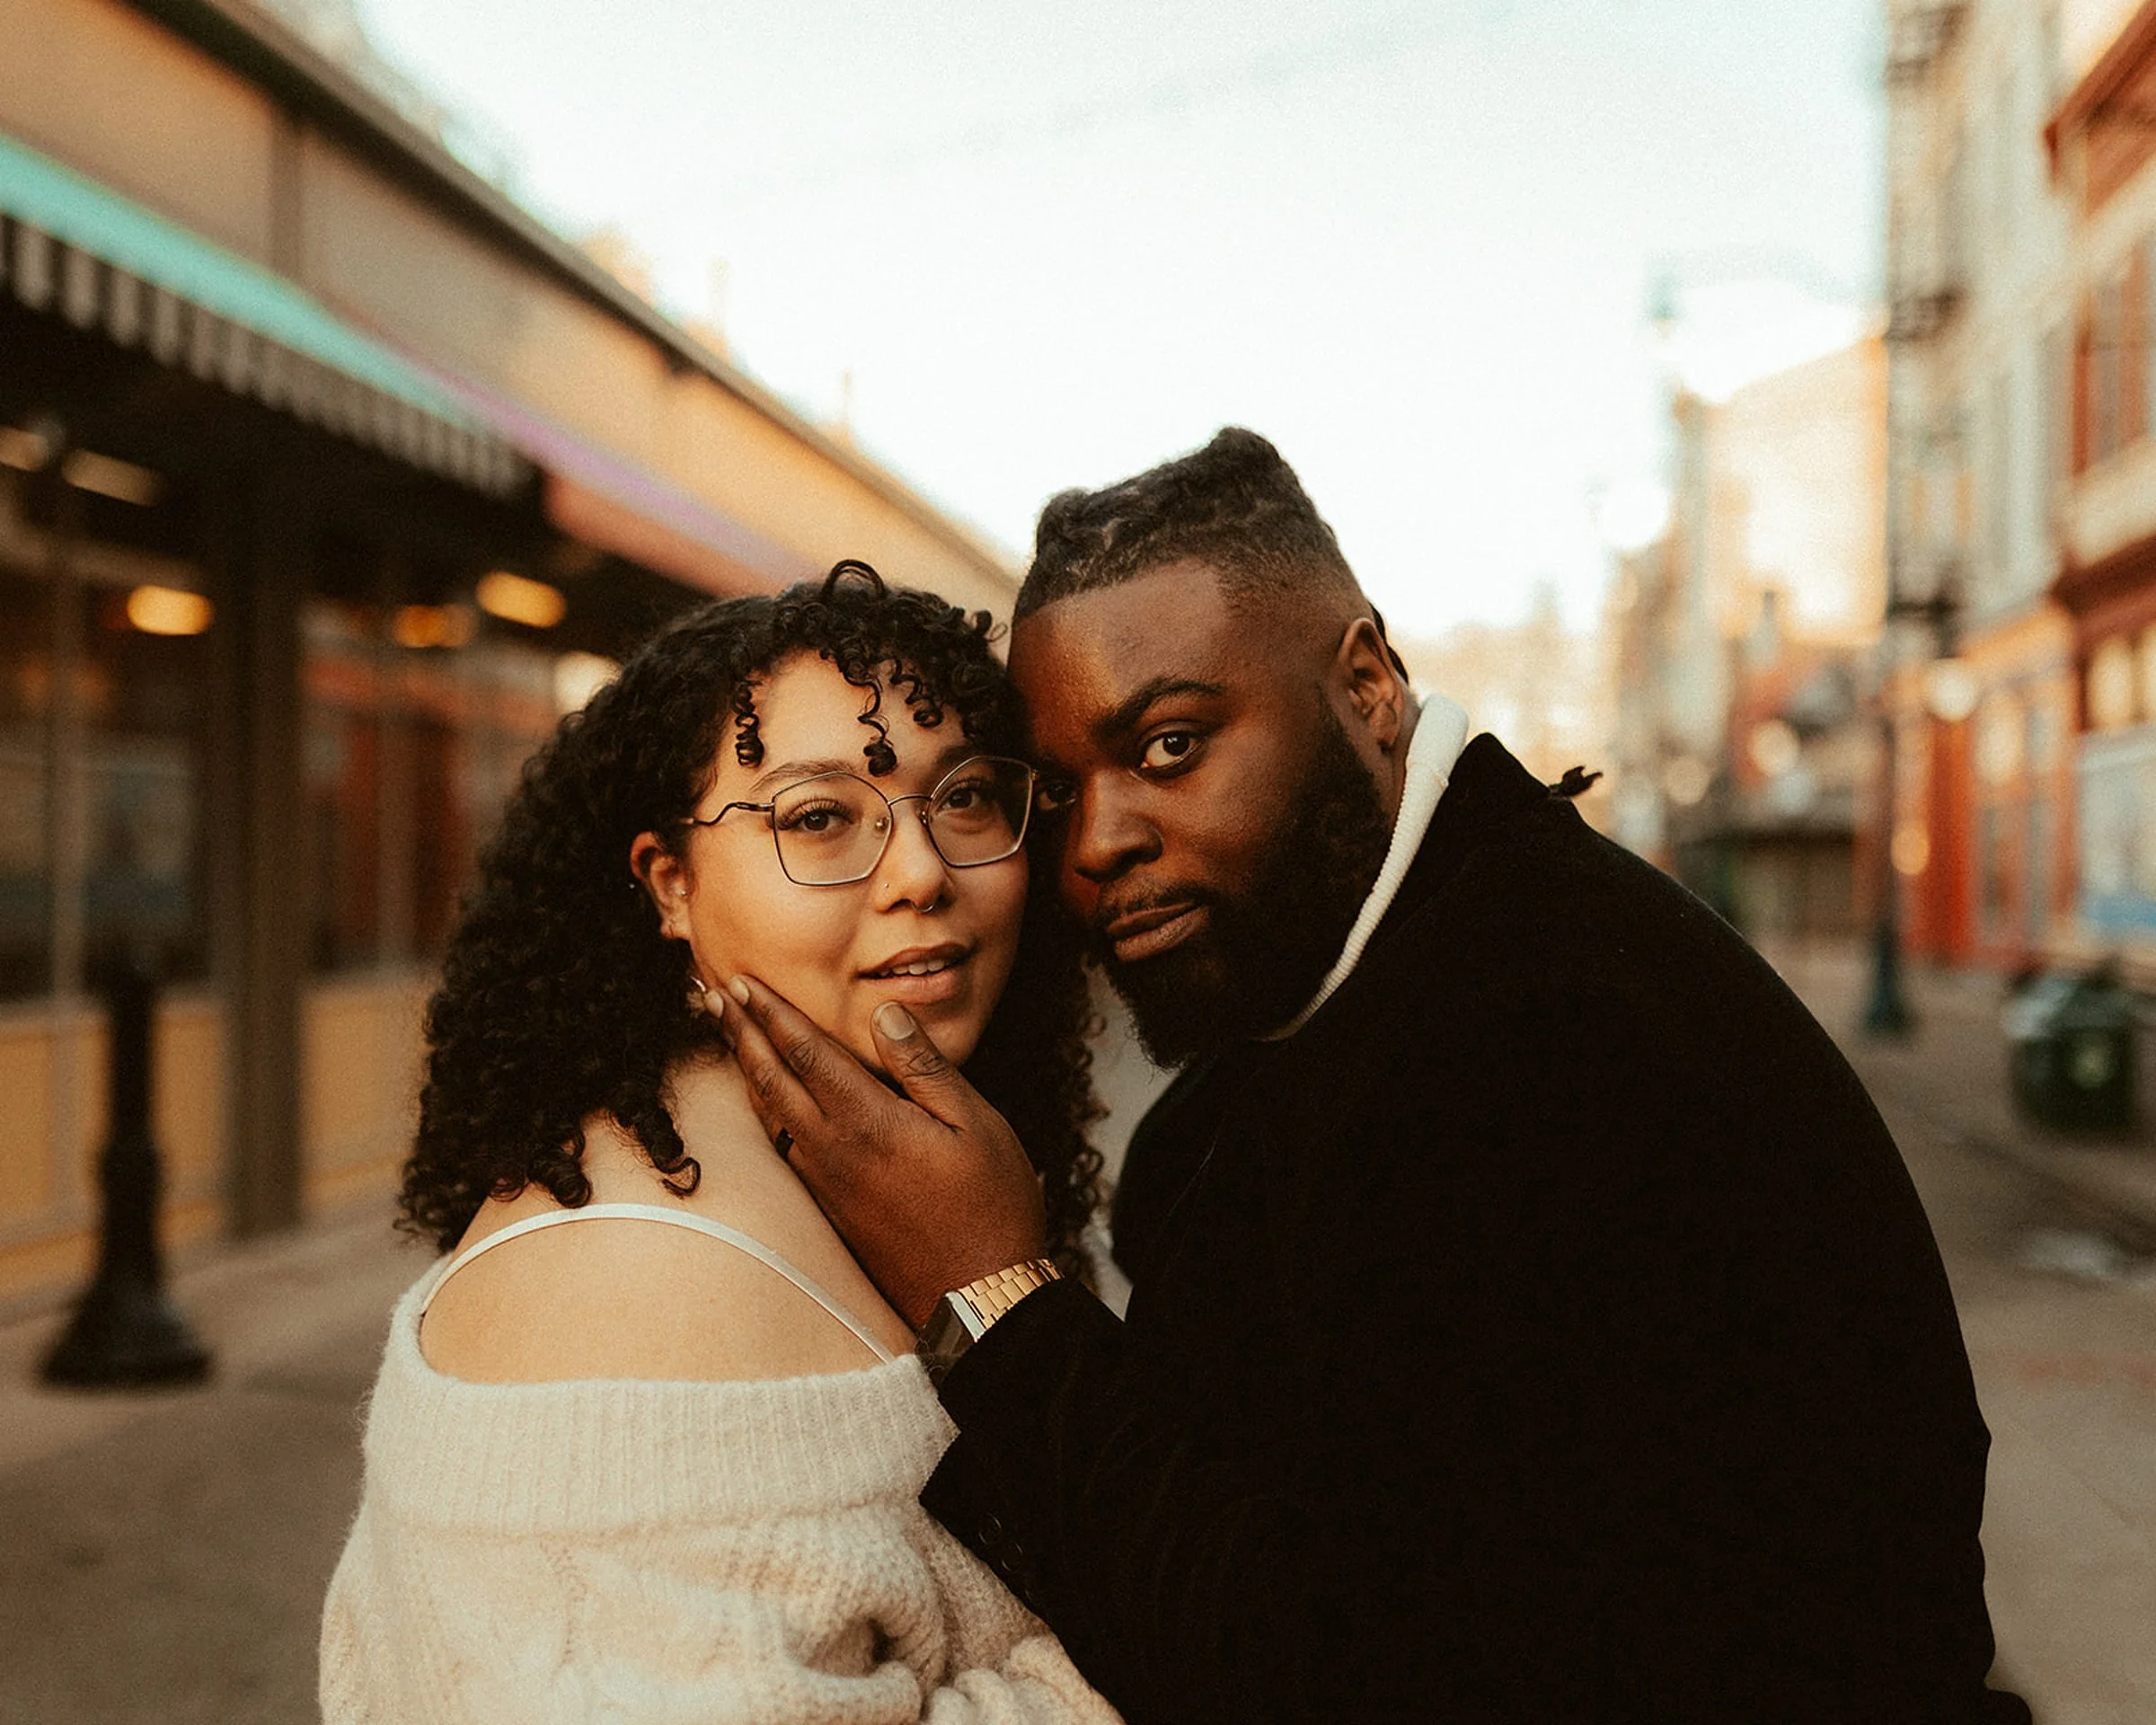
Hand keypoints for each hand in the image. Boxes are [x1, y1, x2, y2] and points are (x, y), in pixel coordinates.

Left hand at [715, 976, 1048, 1329]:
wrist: (979, 1299)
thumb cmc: (991, 1209)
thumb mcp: (977, 1124)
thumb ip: (924, 1065)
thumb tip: (884, 1012)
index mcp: (870, 1122)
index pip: (806, 1052)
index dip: (771, 1013)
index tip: (742, 982)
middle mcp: (834, 1152)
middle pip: (772, 1079)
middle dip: (739, 1032)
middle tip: (711, 994)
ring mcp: (826, 1184)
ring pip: (770, 1114)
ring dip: (744, 1068)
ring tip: (727, 1036)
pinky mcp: (829, 1209)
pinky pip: (782, 1146)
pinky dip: (764, 1109)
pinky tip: (763, 1101)